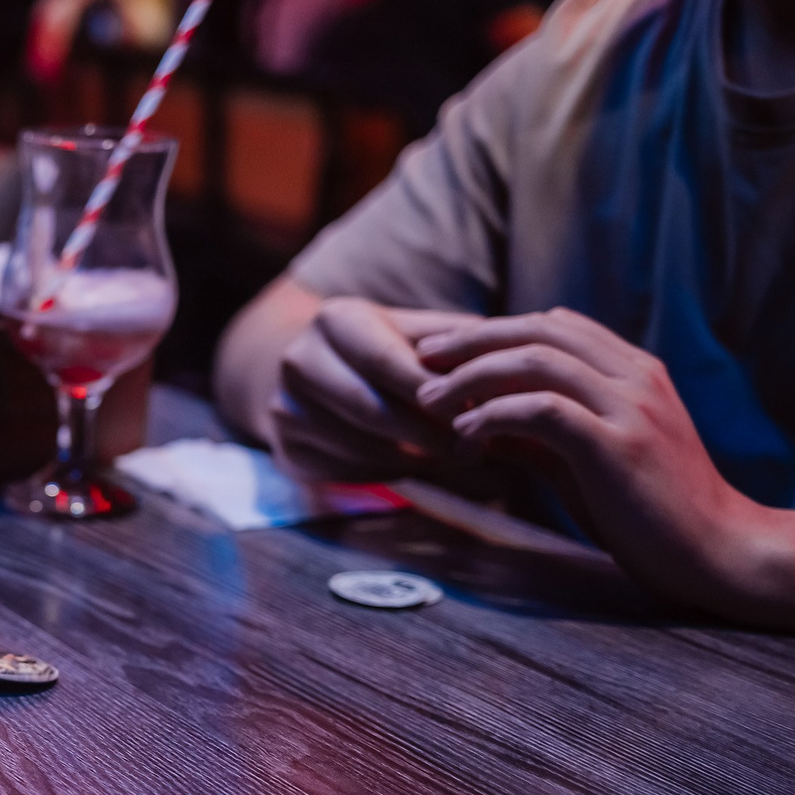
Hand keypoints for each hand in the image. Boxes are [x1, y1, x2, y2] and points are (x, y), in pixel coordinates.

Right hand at [269, 298, 479, 480]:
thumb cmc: (385, 349)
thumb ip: (459, 347)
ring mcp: (285, 407)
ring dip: (413, 460)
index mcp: (336, 320)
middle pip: (371, 409)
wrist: (314, 370)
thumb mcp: (416, 332)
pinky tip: (414, 466)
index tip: (477, 413)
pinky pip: (345, 471)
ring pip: (359, 446)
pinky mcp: (286, 448)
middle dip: (428, 435)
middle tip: (472, 450)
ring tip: (451, 460)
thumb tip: (509, 374)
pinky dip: (387, 474)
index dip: (436, 392)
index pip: (389, 361)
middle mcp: (299, 360)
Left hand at [415, 307, 794, 623]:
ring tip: (427, 400)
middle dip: (470, 340)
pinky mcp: (618, 445)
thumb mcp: (589, 460)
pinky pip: (544, 410)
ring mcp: (629, 407)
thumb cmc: (648, 511)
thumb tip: (477, 423)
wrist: (715, 551)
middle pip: (538, 330)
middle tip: (419, 359)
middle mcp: (634, 377)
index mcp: (633, 372)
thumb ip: (540, 435)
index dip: (492, 332)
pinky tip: (464, 435)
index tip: (443, 352)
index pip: (554, 325)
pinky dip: (494, 415)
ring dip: (472, 376)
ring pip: (536, 361)